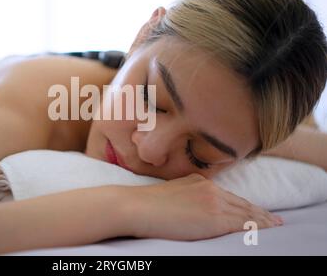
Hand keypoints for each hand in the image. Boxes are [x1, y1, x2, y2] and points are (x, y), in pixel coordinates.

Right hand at [131, 173, 282, 240]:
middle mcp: (209, 188)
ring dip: (262, 220)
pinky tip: (265, 230)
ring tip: (276, 226)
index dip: (245, 204)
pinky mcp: (214, 217)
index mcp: (199, 182)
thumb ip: (187, 195)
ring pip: (246, 212)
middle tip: (276, 220)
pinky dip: (256, 227)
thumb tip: (194, 207)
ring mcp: (213, 201)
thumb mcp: (170, 193)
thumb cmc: (146, 204)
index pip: (228, 195)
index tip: (257, 210)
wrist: (136, 206)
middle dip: (260, 212)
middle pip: (241, 203)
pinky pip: (242, 224)